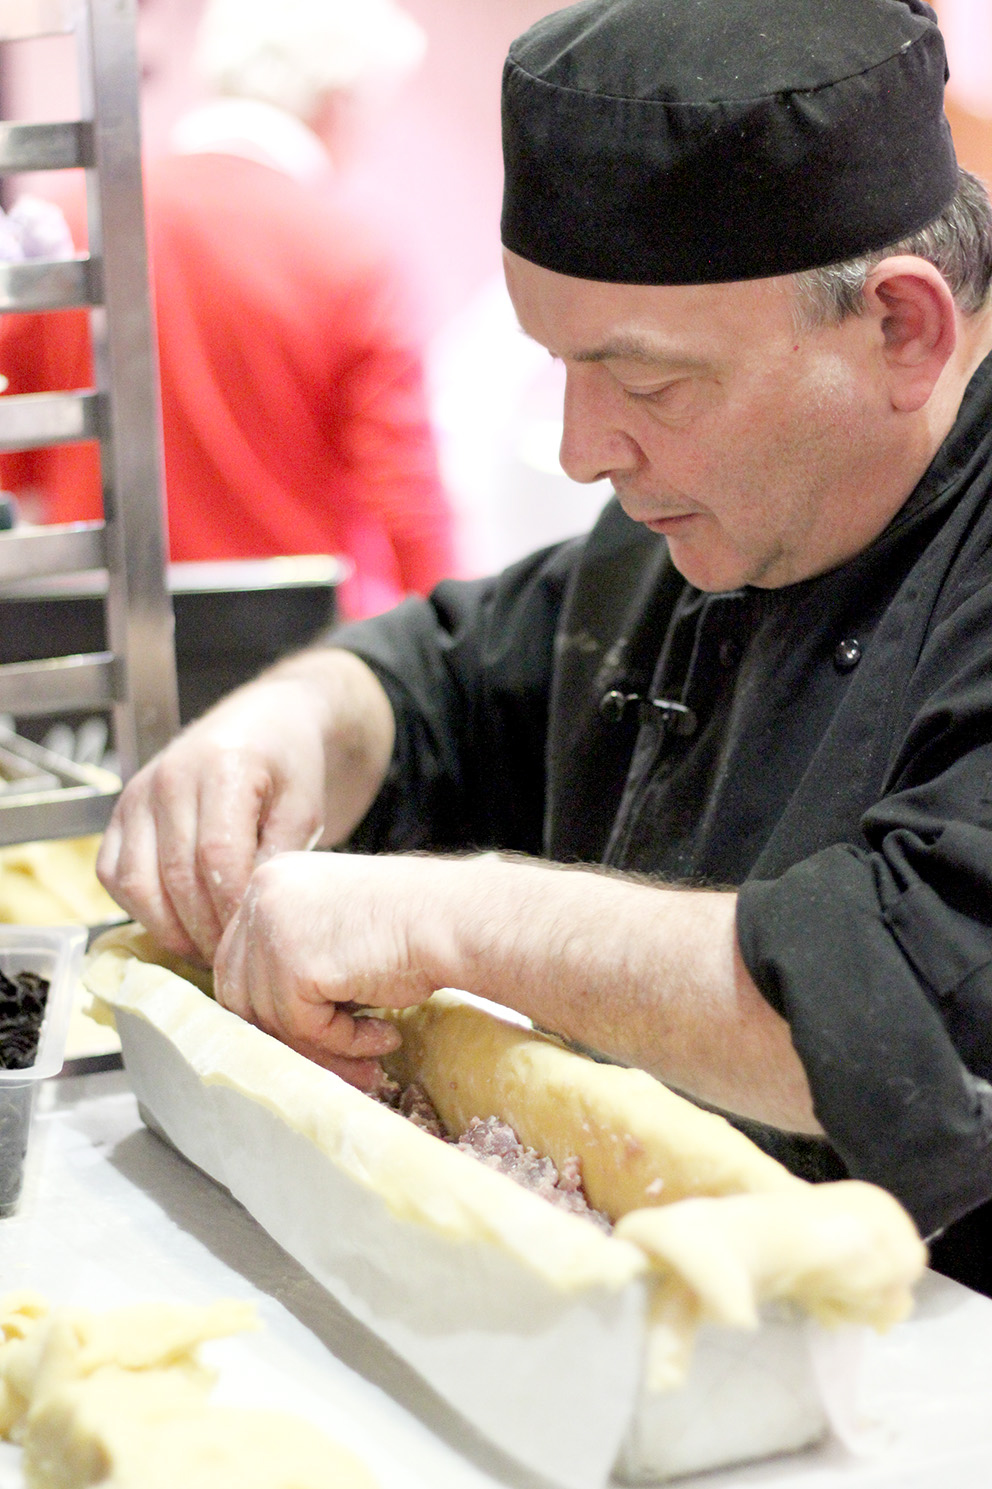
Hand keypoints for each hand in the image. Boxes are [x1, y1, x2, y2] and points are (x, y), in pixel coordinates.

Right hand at [97, 651, 393, 962]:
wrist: (266, 723)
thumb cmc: (291, 766)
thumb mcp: (305, 807)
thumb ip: (279, 857)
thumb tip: (250, 915)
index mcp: (221, 768)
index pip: (216, 856)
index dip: (231, 908)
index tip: (251, 938)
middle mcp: (168, 778)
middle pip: (174, 876)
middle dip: (205, 928)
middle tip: (232, 957)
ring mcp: (137, 794)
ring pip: (135, 882)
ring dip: (170, 927)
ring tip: (207, 949)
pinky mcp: (121, 811)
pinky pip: (112, 874)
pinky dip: (139, 909)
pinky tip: (177, 924)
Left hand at [213, 851, 444, 1088]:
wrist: (457, 919)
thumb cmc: (416, 923)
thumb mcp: (337, 925)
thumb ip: (295, 952)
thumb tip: (264, 1020)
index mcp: (271, 878)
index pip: (239, 959)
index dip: (269, 1005)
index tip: (308, 1034)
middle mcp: (262, 894)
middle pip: (242, 992)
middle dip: (288, 1036)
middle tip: (336, 1061)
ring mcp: (273, 926)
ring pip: (271, 1019)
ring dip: (322, 1047)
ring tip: (369, 1055)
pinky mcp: (292, 964)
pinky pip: (303, 1029)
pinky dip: (343, 1044)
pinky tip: (384, 1034)